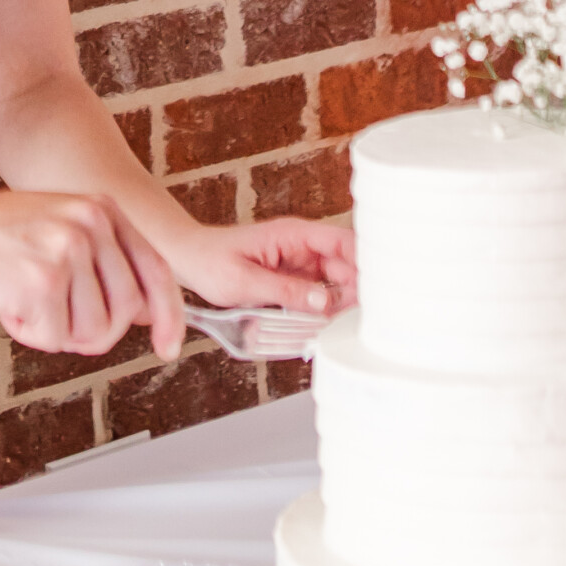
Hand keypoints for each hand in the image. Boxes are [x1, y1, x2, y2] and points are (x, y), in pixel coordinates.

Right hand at [0, 190, 185, 361]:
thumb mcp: (62, 228)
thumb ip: (104, 260)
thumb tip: (143, 313)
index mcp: (102, 210)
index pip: (155, 270)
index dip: (169, 315)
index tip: (168, 347)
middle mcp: (91, 225)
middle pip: (126, 312)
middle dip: (93, 329)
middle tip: (54, 314)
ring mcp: (69, 251)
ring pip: (93, 332)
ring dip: (56, 330)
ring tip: (27, 299)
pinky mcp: (43, 281)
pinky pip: (54, 339)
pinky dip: (29, 333)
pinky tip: (10, 304)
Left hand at [174, 216, 357, 317]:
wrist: (185, 259)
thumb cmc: (209, 261)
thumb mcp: (245, 281)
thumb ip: (286, 291)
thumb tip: (325, 304)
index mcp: (295, 235)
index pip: (344, 243)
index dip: (367, 263)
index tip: (380, 289)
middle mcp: (303, 248)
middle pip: (348, 268)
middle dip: (359, 293)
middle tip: (363, 323)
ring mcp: (300, 265)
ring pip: (337, 286)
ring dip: (342, 307)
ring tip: (345, 330)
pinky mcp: (293, 282)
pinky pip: (318, 298)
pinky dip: (324, 313)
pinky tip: (326, 330)